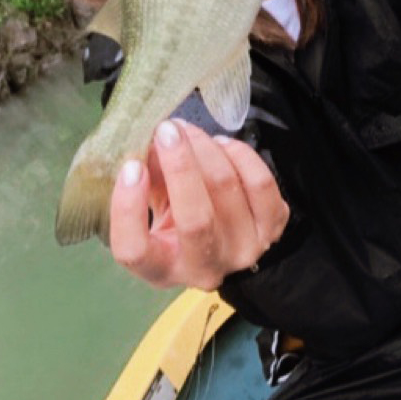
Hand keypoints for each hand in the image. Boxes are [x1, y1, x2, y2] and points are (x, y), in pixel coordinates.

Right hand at [108, 120, 290, 290]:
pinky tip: (222, 144)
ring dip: (206, 150)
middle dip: (179, 166)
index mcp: (161, 269)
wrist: (226, 238)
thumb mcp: (152, 207)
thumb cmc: (176, 219)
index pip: (135, 251)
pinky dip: (239, 155)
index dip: (128, 208)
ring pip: (226, 191)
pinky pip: (260, 183)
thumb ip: (145, 179)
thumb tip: (150, 140)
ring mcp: (244, 250)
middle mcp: (204, 269)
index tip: (130, 167)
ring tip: (189, 131)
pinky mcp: (272, 229)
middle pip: (195, 220)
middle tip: (166, 130)